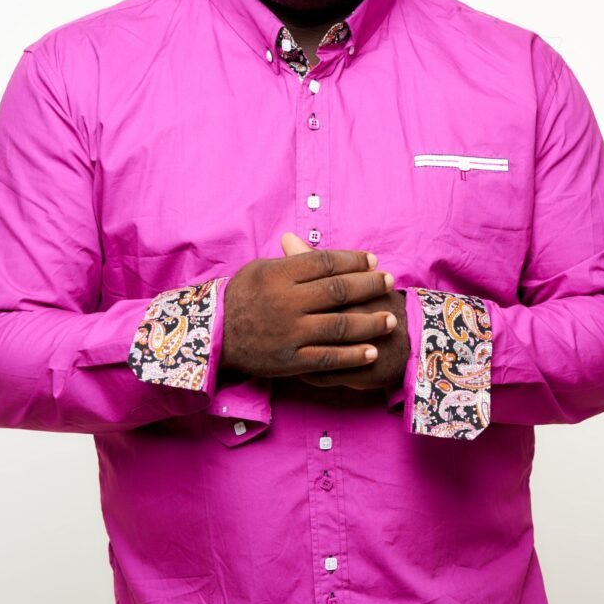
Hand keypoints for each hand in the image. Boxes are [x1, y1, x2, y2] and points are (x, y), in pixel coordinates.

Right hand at [220, 234, 396, 379]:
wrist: (213, 337)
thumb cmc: (239, 297)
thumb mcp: (260, 270)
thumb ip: (289, 260)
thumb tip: (312, 242)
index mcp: (279, 276)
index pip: (325, 263)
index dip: (353, 260)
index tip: (372, 260)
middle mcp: (286, 303)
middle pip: (338, 291)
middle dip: (369, 286)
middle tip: (389, 282)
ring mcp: (290, 334)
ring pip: (339, 326)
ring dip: (369, 322)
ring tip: (390, 318)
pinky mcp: (290, 361)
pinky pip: (328, 358)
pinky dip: (352, 355)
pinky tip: (371, 351)